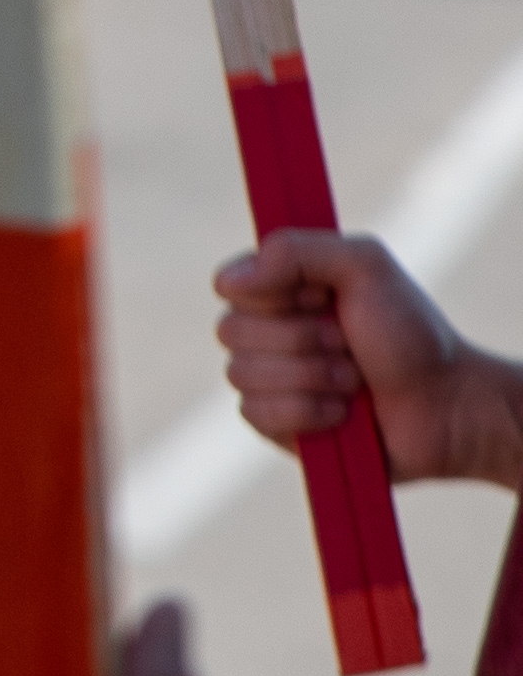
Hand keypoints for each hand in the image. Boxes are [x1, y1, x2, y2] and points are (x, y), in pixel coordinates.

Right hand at [213, 231, 500, 488]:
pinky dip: (303, 412)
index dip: (273, 295)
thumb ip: (296, 250)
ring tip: (352, 382)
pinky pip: (253, 413)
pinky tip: (340, 414)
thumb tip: (228, 283)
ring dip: (308, 379)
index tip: (322, 298)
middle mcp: (268, 330)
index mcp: (281, 288)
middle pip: (230, 331)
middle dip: (300, 342)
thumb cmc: (412, 335)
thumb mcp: (365, 267)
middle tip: (348, 345)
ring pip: (240, 374)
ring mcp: (270, 378)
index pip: (229, 283)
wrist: (448, 409)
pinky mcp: (277, 424)